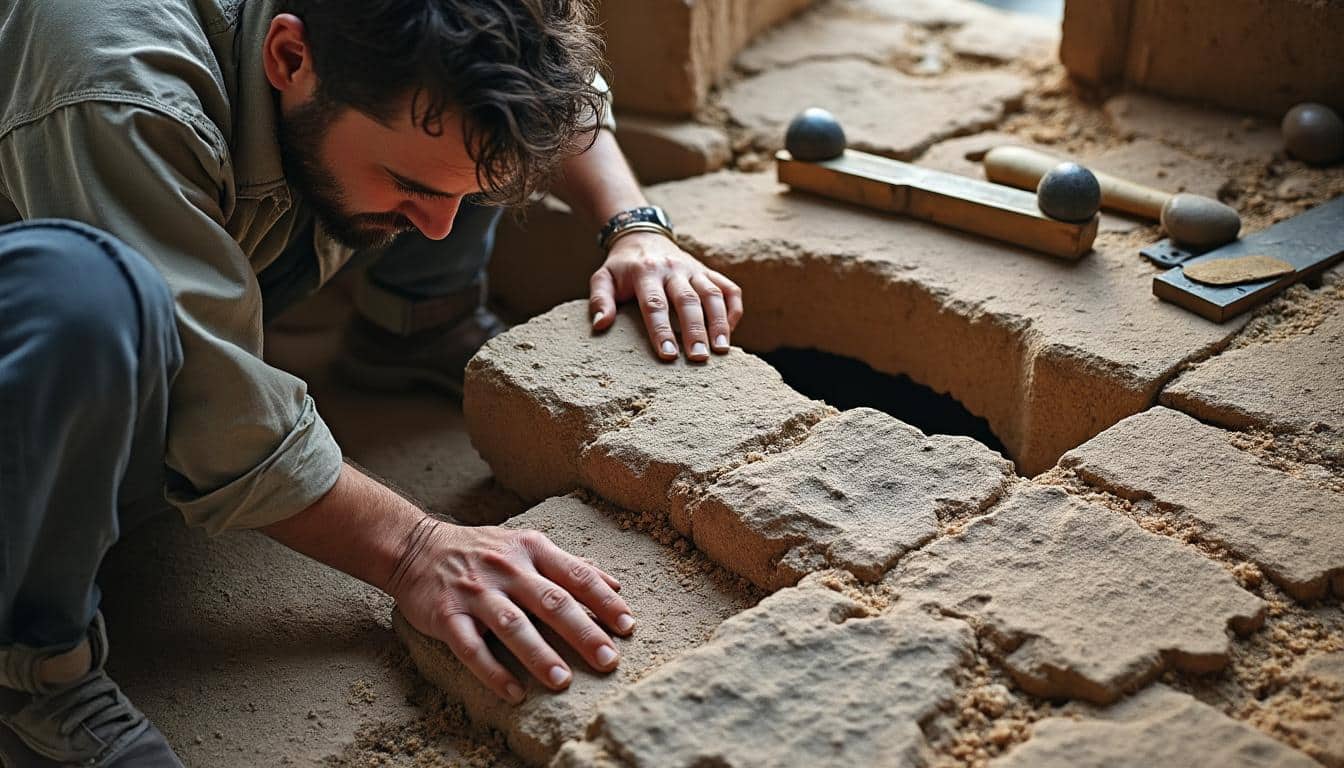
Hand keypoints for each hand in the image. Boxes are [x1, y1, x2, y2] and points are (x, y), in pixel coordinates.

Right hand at [389, 518, 634, 702]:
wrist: (415, 547)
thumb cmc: (482, 551)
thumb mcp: (527, 545)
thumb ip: (569, 566)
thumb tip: (616, 585)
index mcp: (531, 550)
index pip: (575, 575)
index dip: (604, 601)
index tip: (627, 627)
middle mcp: (506, 568)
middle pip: (551, 602)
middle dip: (582, 632)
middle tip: (607, 660)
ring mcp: (475, 592)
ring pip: (513, 625)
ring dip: (539, 655)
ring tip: (562, 681)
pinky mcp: (446, 615)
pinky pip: (471, 648)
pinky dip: (493, 672)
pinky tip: (514, 693)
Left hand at [588, 232, 743, 361]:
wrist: (643, 236)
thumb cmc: (622, 267)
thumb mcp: (603, 278)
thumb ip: (600, 300)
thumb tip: (601, 325)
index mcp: (645, 272)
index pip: (655, 304)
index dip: (662, 330)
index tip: (668, 355)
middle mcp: (672, 269)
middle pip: (687, 300)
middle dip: (695, 330)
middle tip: (699, 357)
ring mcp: (694, 269)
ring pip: (712, 294)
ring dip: (719, 322)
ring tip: (722, 350)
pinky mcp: (708, 271)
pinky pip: (728, 288)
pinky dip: (733, 309)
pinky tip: (731, 331)